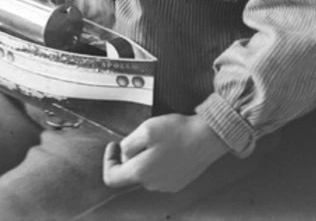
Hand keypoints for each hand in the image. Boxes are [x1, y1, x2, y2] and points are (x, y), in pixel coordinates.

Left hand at [103, 113, 229, 192]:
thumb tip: (123, 153)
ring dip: (145, 157)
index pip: (111, 178)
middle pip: (130, 172)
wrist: (207, 138)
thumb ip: (128, 144)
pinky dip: (158, 161)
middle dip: (131, 154)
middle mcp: (152, 184)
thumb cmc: (177, 132)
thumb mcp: (145, 129)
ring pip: (145, 172)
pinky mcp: (177, 182)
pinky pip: (159, 173)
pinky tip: (169, 147)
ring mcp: (166, 185)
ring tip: (159, 139)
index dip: (108, 160)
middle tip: (141, 136)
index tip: (114, 145)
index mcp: (141, 172)